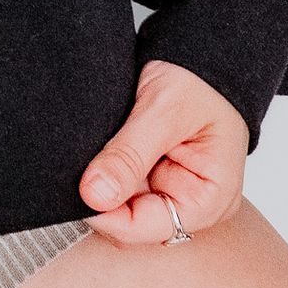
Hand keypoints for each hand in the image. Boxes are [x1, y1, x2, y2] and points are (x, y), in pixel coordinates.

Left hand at [78, 58, 247, 245]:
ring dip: (100, 184)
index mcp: (209, 198)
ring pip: (117, 206)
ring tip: (94, 148)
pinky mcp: (150, 179)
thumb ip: (129, 154)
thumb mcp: (164, 111)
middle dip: (101, 199)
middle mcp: (191, 204)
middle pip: (129, 223)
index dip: (105, 214)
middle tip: (79, 162)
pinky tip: (97, 151)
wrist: (198, 59)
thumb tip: (95, 196)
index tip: (78, 189)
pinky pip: (117, 187)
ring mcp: (169, 192)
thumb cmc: (199, 82)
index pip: (146, 229)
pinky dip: (102, 172)